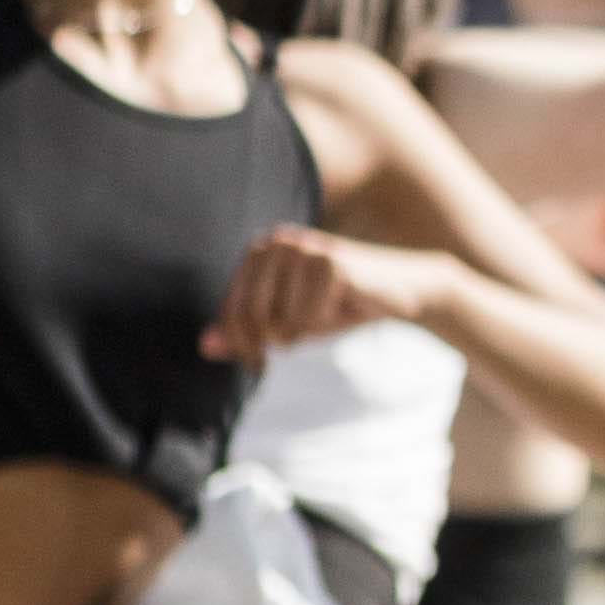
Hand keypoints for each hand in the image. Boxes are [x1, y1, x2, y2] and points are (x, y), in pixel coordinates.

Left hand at [203, 225, 440, 361]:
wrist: (400, 292)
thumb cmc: (339, 306)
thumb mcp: (287, 320)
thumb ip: (246, 331)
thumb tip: (204, 347)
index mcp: (261, 251)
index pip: (232, 309)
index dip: (241, 344)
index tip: (258, 362)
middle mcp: (278, 242)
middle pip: (251, 316)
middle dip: (272, 342)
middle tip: (294, 346)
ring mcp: (304, 249)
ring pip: (281, 320)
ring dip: (306, 331)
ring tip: (328, 316)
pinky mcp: (331, 263)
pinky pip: (309, 318)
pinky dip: (326, 324)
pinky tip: (344, 308)